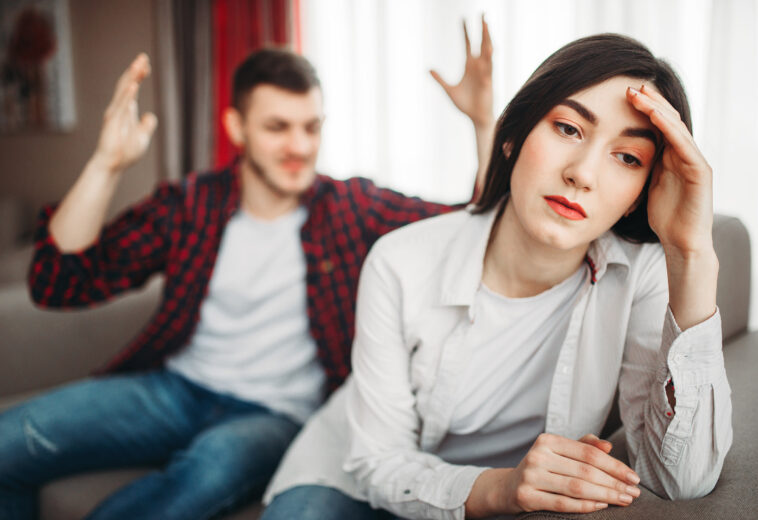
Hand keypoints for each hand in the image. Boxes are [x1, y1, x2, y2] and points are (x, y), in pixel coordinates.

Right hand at [93, 53, 157, 173]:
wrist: (112, 165)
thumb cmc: (125, 152)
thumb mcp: (142, 136)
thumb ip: (146, 124)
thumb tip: (150, 115)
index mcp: (126, 110)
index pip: (132, 88)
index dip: (139, 75)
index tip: (147, 65)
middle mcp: (119, 108)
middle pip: (127, 84)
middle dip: (135, 70)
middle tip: (143, 56)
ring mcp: (115, 114)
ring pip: (124, 91)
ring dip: (132, 77)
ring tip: (139, 64)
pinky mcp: (113, 122)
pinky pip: (122, 106)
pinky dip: (128, 95)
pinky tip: (134, 84)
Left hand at [430, 15, 492, 127]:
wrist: (476, 118)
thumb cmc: (465, 104)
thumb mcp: (449, 90)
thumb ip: (440, 79)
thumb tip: (429, 70)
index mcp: (470, 66)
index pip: (468, 44)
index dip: (465, 32)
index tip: (463, 19)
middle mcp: (479, 66)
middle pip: (481, 43)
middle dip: (482, 30)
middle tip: (482, 14)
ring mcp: (485, 73)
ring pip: (487, 53)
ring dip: (487, 39)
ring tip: (486, 27)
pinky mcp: (488, 83)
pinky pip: (488, 70)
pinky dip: (487, 61)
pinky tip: (488, 51)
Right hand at [478, 433, 640, 514]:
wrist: (507, 487)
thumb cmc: (542, 468)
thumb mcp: (559, 453)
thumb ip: (584, 446)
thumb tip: (608, 446)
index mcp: (548, 440)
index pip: (588, 453)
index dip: (614, 465)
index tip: (633, 477)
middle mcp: (538, 455)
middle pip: (585, 471)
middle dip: (614, 483)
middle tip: (634, 493)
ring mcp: (530, 476)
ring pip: (576, 487)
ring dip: (605, 495)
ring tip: (623, 500)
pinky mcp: (526, 496)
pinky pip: (562, 503)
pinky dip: (585, 506)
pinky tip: (602, 506)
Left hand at [626, 84, 713, 256]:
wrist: (682, 242)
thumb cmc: (663, 217)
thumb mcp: (644, 185)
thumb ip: (638, 167)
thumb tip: (613, 155)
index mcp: (670, 156)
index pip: (658, 125)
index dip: (643, 109)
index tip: (623, 94)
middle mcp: (684, 154)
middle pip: (668, 120)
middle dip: (650, 102)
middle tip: (632, 86)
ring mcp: (694, 161)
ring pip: (676, 127)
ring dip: (659, 110)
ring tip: (642, 95)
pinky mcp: (701, 171)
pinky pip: (685, 145)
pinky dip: (671, 129)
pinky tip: (657, 117)